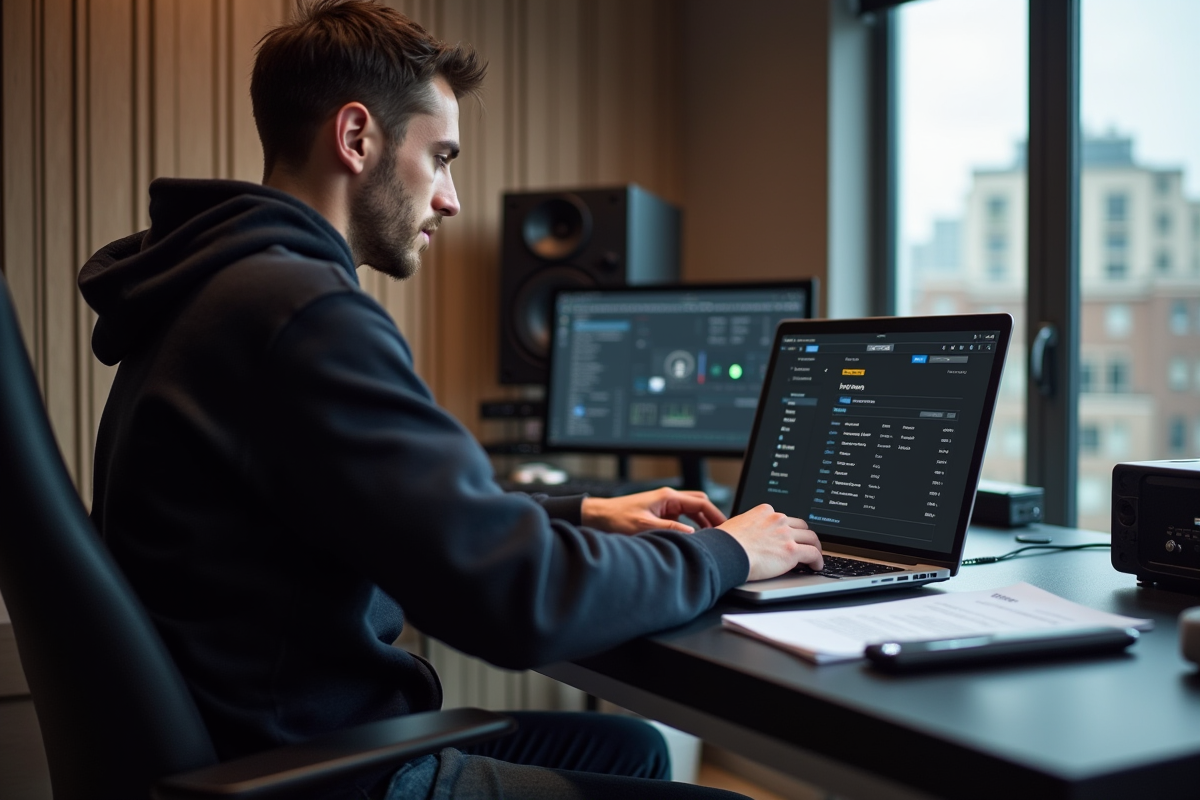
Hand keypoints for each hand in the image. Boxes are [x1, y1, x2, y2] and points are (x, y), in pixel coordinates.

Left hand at [580, 487, 727, 533]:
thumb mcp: (645, 526)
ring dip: (702, 522)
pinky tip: (692, 538)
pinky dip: (691, 525)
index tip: (726, 527)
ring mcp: (664, 505)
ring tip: (710, 537)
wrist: (599, 517)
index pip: (701, 503)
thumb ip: (670, 528)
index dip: (716, 515)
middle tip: (722, 532)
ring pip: (691, 510)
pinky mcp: (659, 513)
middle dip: (712, 517)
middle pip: (699, 504)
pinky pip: (681, 517)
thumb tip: (692, 534)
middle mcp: (668, 498)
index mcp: (668, 497)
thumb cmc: (616, 518)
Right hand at [718, 504, 821, 579]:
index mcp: (764, 512)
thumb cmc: (724, 543)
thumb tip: (745, 536)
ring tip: (815, 556)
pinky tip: (816, 566)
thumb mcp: (736, 525)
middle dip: (804, 536)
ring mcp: (786, 534)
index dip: (788, 529)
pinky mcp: (791, 551)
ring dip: (814, 547)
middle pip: (801, 526)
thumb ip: (747, 527)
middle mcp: (778, 520)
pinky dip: (818, 560)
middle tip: (804, 545)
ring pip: (811, 538)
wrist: (726, 552)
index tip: (789, 536)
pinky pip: (813, 554)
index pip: (784, 518)